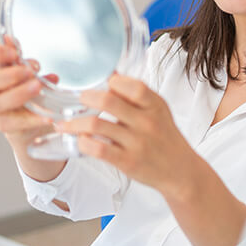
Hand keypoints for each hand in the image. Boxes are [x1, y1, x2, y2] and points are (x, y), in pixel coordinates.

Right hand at [0, 38, 52, 138]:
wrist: (33, 118)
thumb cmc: (26, 89)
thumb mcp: (28, 72)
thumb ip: (26, 63)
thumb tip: (28, 58)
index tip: (13, 52)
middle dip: (7, 75)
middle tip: (30, 71)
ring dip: (18, 94)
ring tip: (38, 87)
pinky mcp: (5, 125)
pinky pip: (15, 123)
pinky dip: (33, 118)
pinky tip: (47, 115)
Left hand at [57, 73, 199, 200]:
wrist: (180, 170)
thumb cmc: (165, 137)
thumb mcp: (158, 111)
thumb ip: (137, 94)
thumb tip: (112, 74)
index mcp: (155, 105)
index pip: (131, 85)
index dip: (112, 82)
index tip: (100, 84)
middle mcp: (147, 122)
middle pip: (108, 101)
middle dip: (86, 98)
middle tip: (77, 99)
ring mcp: (137, 143)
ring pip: (96, 126)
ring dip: (75, 123)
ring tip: (64, 123)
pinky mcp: (127, 162)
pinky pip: (98, 149)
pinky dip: (83, 143)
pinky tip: (79, 140)